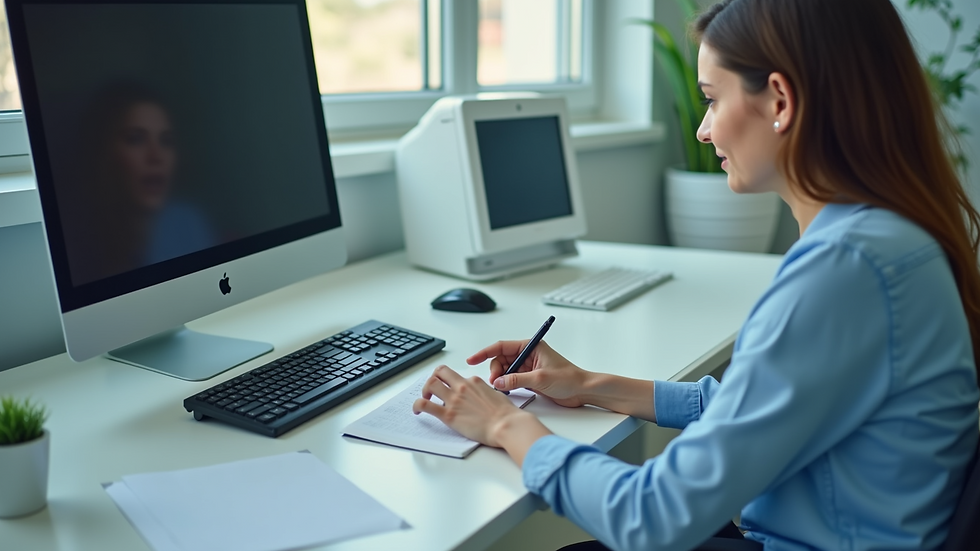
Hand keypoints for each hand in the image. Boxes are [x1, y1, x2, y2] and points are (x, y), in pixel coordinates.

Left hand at [411, 365, 531, 447]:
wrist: (506, 425)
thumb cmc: (506, 414)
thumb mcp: (496, 395)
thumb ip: (483, 392)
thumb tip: (479, 397)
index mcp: (474, 381)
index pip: (456, 376)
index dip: (450, 381)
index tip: (448, 387)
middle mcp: (462, 387)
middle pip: (440, 372)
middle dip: (433, 378)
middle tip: (432, 388)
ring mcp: (454, 400)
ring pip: (430, 384)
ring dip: (424, 390)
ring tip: (425, 398)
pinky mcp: (448, 415)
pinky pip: (425, 404)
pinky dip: (417, 405)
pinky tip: (417, 410)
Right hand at [467, 340, 591, 407]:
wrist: (583, 391)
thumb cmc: (569, 378)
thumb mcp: (541, 378)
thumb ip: (517, 380)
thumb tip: (499, 382)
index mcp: (532, 346)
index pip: (502, 346)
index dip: (485, 352)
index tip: (472, 359)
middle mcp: (529, 355)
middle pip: (501, 359)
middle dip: (495, 370)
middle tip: (495, 382)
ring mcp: (529, 367)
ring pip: (505, 371)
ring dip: (501, 379)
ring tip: (502, 388)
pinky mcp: (530, 379)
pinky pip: (512, 379)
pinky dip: (507, 385)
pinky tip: (507, 391)